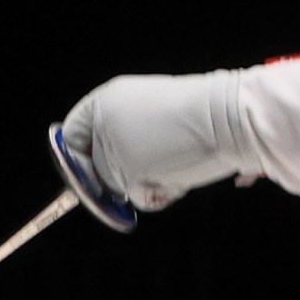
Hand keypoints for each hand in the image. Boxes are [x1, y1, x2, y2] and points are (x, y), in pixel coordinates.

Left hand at [59, 70, 253, 212]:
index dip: (79, 156)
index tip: (89, 170)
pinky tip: (180, 172)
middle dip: (122, 177)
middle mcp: (102, 123)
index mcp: (105, 99)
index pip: (72, 133)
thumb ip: (124, 131)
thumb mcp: (151, 110)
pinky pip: (141, 200)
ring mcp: (114, 150)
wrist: (227, 116)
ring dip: (148, 185)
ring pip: (119, 188)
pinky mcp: (129, 175)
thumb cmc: (202, 113)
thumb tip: (111, 172)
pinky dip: (162, 195)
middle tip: (158, 164)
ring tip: (177, 159)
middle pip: (96, 170)